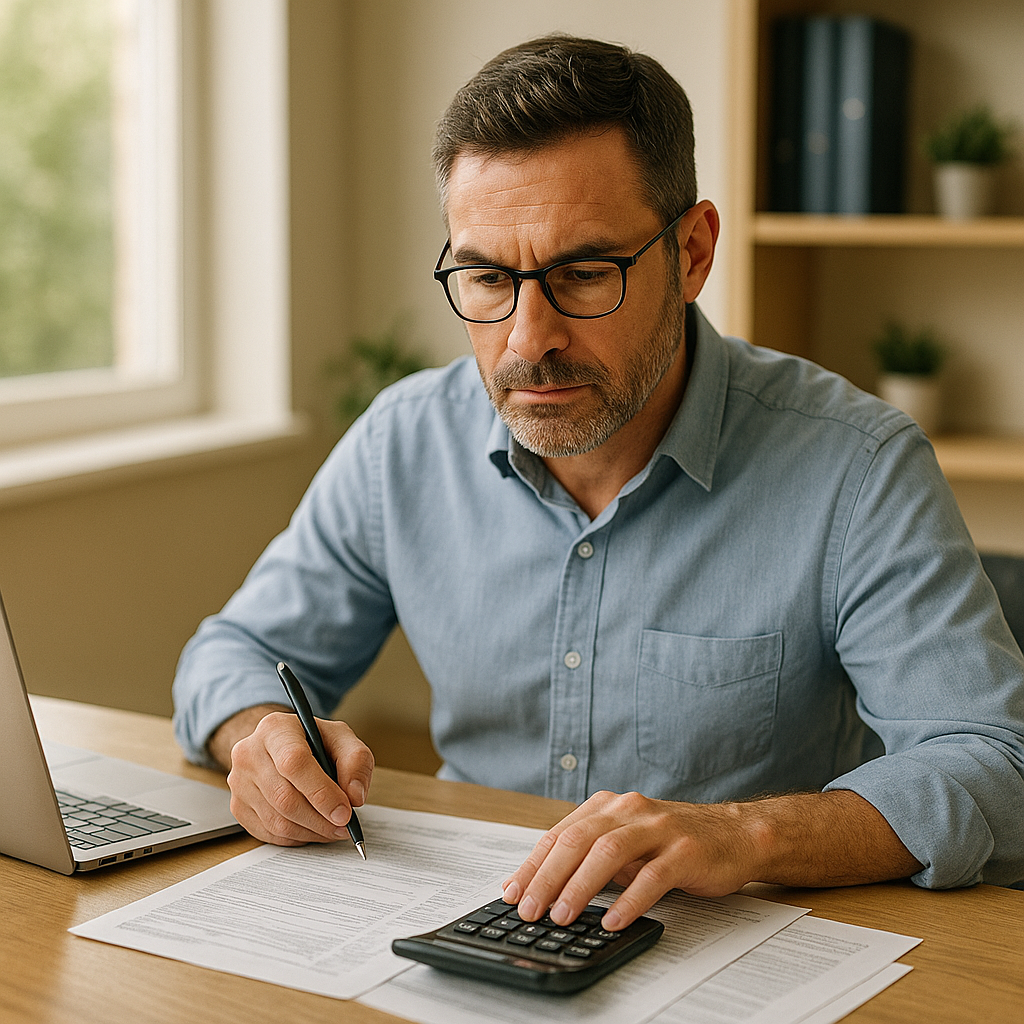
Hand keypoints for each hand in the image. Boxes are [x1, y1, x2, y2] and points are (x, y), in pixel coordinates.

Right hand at [222, 709, 373, 845]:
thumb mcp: (342, 738)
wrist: (280, 746)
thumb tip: (354, 796)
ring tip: (333, 828)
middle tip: (344, 826)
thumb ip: (356, 761)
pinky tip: (313, 829)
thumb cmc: (312, 741)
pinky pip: (269, 833)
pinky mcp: (238, 807)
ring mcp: (239, 782)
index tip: (345, 812)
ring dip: (311, 831)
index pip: (293, 762)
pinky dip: (297, 837)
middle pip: (284, 797)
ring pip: (277, 820)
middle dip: (320, 819)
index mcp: (275, 729)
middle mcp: (249, 753)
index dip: (321, 792)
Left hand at [502, 790, 759, 931]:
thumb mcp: (626, 842)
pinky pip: (652, 876)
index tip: (512, 891)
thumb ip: (591, 856)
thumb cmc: (674, 842)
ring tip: (563, 915)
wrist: (735, 834)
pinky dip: (629, 900)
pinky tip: (612, 920)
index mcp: (610, 806)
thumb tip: (545, 886)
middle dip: (548, 876)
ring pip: (609, 852)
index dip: (533, 863)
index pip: (561, 833)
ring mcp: (659, 828)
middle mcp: (630, 810)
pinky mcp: (686, 851)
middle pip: (578, 840)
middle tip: (530, 908)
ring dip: (580, 885)